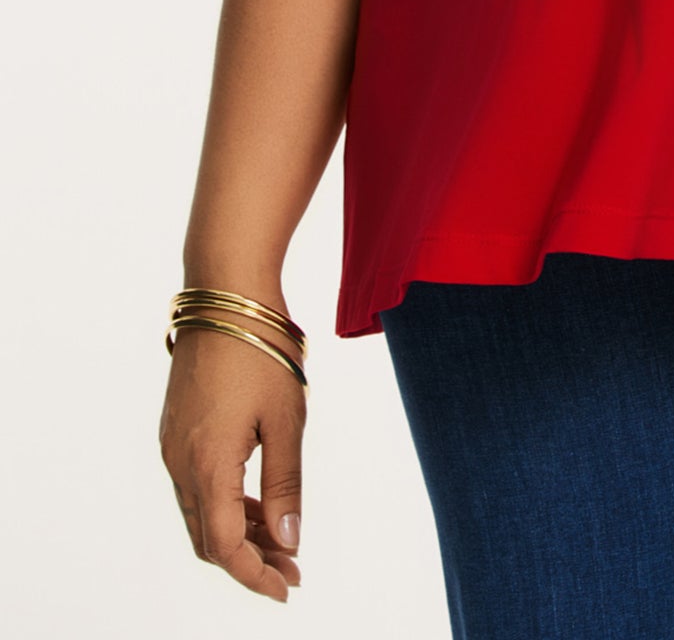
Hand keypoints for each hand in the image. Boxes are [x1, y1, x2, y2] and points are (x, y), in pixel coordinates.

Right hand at [159, 320, 305, 600]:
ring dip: (237, 533)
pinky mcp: (175, 430)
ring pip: (200, 514)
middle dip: (248, 561)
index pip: (224, 547)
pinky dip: (224, 504)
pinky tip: (257, 501)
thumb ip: (285, 485)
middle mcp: (179, 462)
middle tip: (292, 568)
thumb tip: (288, 542)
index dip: (255, 576)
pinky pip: (195, 486)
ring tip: (281, 539)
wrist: (225, 295)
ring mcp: (172, 446)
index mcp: (207, 464)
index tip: (288, 588)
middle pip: (207, 538)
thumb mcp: (287, 419)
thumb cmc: (262, 350)